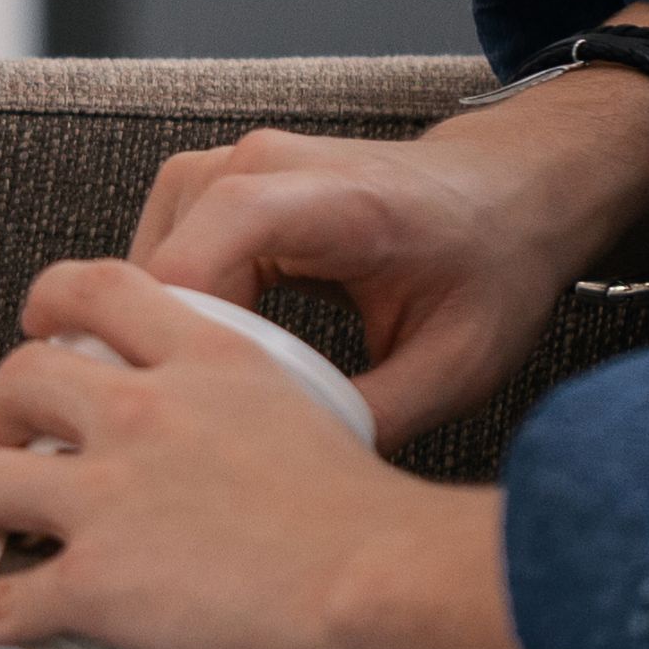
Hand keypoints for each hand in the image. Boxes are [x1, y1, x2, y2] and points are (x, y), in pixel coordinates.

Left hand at [0, 259, 546, 648]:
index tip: (40, 331)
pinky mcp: (97, 583)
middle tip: (5, 447)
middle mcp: (145, 413)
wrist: (394, 587)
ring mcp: (111, 497)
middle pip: (17, 379)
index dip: (49, 303)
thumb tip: (269, 478)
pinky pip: (0, 596)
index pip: (100, 286)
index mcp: (210, 361)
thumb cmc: (389, 530)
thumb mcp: (323, 428)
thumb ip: (276, 429)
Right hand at [110, 15, 648, 438]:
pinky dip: (169, 316)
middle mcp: (257, 165)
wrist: (508, 194)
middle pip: (154, 272)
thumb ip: (371, 420)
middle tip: (195, 444)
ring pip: (139, 268)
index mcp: (327, 202)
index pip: (196, 258)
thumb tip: (291, 482)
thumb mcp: (454, 365)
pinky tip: (207, 368)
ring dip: (159, 339)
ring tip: (202, 408)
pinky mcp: (212, 185)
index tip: (187, 425)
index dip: (172, 347)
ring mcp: (226, 167)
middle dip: (162, 359)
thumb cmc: (486, 268)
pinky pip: (155, 258)